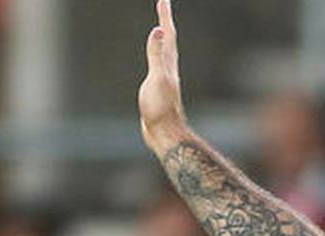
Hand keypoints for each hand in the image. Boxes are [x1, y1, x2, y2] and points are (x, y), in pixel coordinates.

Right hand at [138, 0, 189, 147]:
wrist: (164, 135)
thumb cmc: (160, 109)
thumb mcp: (157, 78)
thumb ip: (156, 54)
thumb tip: (157, 30)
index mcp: (168, 64)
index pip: (167, 34)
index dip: (165, 15)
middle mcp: (168, 69)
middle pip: (168, 40)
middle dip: (165, 21)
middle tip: (163, 6)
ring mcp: (164, 79)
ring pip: (164, 53)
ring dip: (162, 39)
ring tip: (161, 30)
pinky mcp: (158, 90)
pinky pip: (157, 66)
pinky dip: (156, 57)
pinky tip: (156, 61)